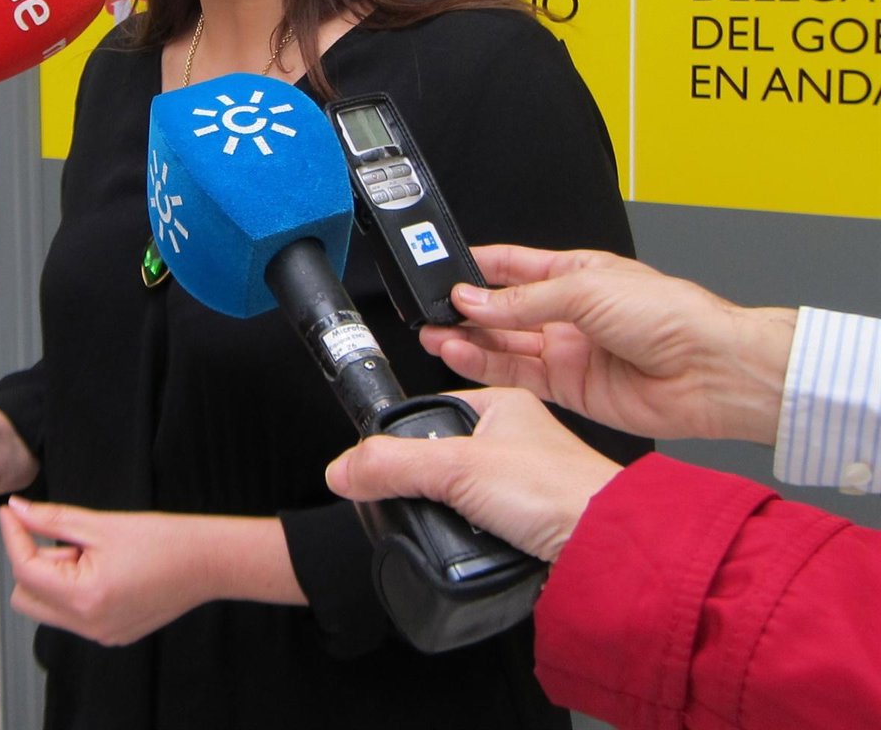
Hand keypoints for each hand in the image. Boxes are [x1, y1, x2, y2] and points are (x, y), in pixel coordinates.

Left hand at [0, 500, 306, 645]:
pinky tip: (108, 567)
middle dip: (37, 562)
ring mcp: (100, 634)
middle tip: (72, 539)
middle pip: (28, 597)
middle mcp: (88, 625)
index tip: (12, 513)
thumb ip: (54, 518)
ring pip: (50, 607)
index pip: (25, 569)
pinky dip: (76, 589)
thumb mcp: (103, 523)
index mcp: (83, 598)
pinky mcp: (112, 633)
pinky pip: (74, 615)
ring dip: (57, 577)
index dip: (15, 536)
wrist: (208, 561)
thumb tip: (20, 510)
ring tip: (96, 552)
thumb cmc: (166, 539)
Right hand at [326, 388, 620, 562]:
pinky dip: (466, 532)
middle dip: (423, 475)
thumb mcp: (457, 467)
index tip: (376, 455)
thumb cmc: (561, 489)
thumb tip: (344, 469)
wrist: (610, 550)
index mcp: (502, 403)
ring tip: (441, 520)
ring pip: (459, 490)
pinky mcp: (527, 519)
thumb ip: (393, 465)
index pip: (433, 405)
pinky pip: (477, 521)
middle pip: (441, 452)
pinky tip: (464, 540)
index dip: (404, 429)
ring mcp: (521, 480)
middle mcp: (513, 437)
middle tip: (411, 492)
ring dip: (447, 508)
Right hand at [421, 245, 795, 443]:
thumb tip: (474, 301)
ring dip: (469, 340)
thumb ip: (523, 300)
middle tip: (431, 310)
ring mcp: (568, 351)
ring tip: (435, 335)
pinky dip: (486, 366)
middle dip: (466, 310)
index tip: (441, 271)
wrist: (712, 372)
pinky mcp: (570, 388)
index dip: (477, 269)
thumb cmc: (673, 316)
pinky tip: (462, 355)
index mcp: (577, 273)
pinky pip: (517, 375)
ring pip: (504, 345)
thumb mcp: (586, 290)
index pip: (513, 267)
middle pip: (503, 310)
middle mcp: (569, 313)